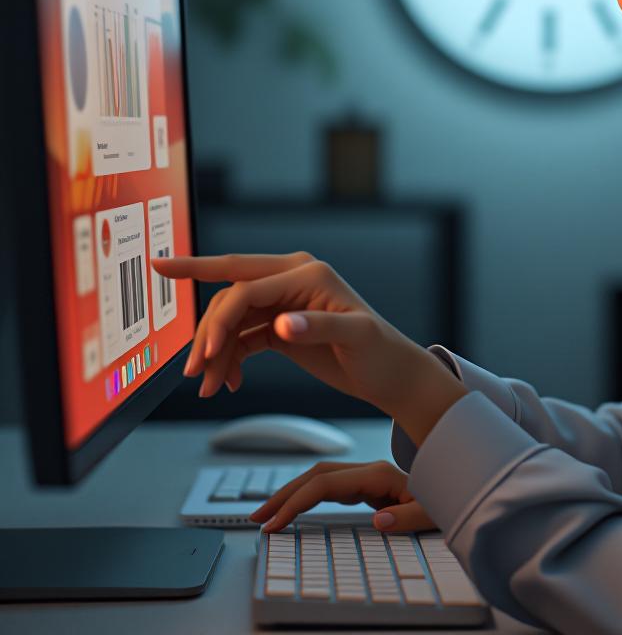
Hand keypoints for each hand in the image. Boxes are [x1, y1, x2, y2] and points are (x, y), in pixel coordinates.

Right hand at [151, 251, 466, 439]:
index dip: (215, 310)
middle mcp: (291, 280)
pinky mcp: (279, 326)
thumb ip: (318, 328)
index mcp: (307, 273)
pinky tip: (227, 382)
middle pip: (230, 296)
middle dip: (207, 331)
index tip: (194, 338)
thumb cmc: (381, 353)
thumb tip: (284, 324)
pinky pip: (241, 337)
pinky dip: (228, 359)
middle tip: (194, 371)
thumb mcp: (357, 339)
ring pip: (231, 319)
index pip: (246, 286)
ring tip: (209, 386)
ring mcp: (283, 303)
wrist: (390, 374)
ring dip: (214, 351)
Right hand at [251, 459, 435, 533]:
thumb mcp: (433, 514)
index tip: (275, 523)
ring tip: (266, 514)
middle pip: (316, 475)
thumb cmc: (447, 502)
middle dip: (284, 495)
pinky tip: (294, 508)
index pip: (325, 485)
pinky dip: (307, 496)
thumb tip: (379, 522)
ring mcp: (367, 476)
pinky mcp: (366, 485)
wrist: (459, 489)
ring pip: (319, 478)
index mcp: (379, 475)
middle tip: (258, 518)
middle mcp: (369, 470)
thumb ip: (408, 518)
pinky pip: (329, 487)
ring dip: (291, 494)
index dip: (296, 502)